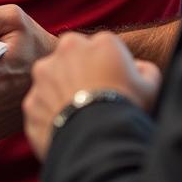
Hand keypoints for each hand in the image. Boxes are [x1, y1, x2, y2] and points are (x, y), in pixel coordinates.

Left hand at [23, 31, 161, 160]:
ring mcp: (44, 74)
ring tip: (78, 118)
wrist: (99, 139)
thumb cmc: (128, 109)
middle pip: (72, 58)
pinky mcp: (31, 100)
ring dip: (61, 93)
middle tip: (91, 98)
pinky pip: (41, 107)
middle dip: (79, 72)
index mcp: (100, 42)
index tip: (112, 86)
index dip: (108, 68)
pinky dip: (50, 117)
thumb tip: (139, 68)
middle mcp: (68, 48)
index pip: (102, 49)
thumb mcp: (151, 87)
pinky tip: (66, 131)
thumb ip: (145, 70)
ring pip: (52, 80)